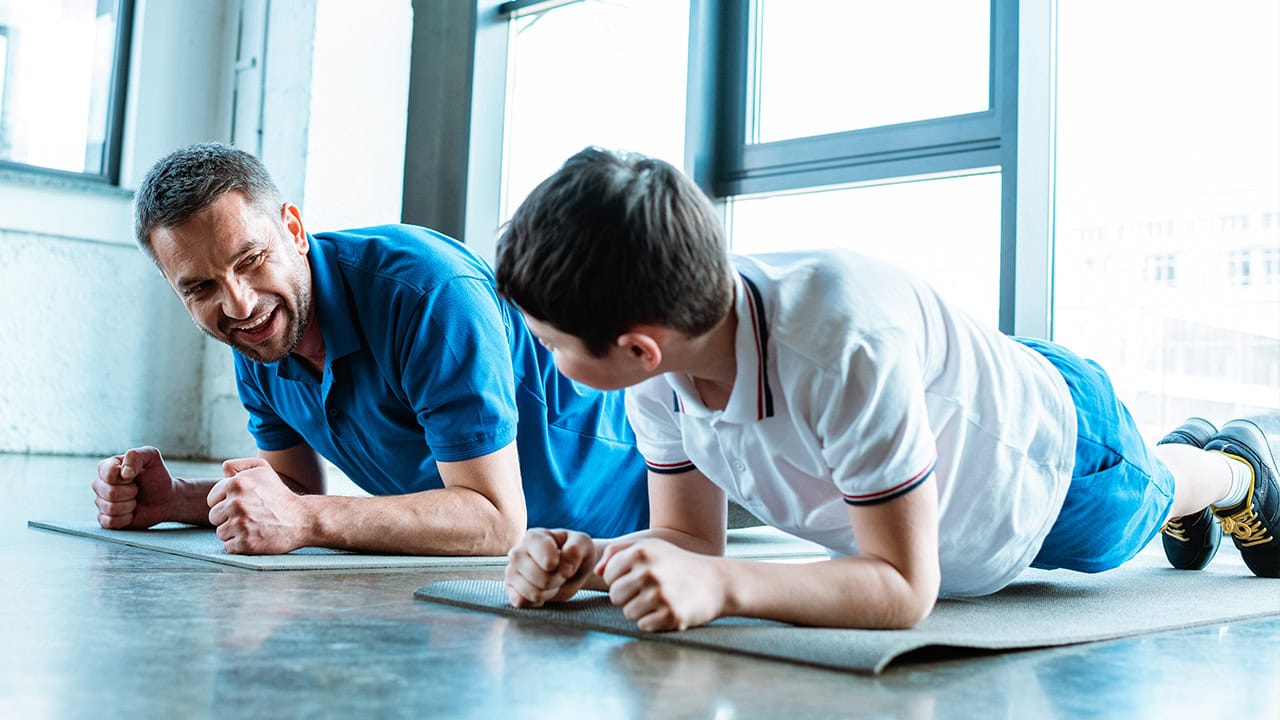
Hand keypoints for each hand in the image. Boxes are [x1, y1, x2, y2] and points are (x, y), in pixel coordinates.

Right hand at [93, 447, 179, 528]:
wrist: (165, 499)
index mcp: (107, 467)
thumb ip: (136, 455)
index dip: (126, 477)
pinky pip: (109, 522)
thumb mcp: (151, 457)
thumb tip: (124, 473)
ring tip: (135, 500)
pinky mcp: (105, 519)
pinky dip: (125, 519)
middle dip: (131, 492)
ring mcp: (101, 502)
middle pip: (109, 492)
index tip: (135, 476)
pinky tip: (131, 513)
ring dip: (130, 506)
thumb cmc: (157, 476)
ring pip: (110, 508)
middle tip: (138, 490)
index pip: (108, 474)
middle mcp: (100, 484)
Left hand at [207, 457, 312, 554]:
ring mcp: (241, 524)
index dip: (225, 502)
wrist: (301, 519)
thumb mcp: (263, 469)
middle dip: (228, 517)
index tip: (242, 504)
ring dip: (234, 532)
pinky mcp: (246, 543)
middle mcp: (236, 503)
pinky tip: (254, 536)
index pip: (212, 499)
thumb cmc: (279, 494)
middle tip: (249, 516)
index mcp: (236, 483)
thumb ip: (238, 465)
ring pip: (221, 532)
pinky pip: (229, 547)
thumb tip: (223, 471)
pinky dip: (239, 545)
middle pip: (214, 516)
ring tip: (252, 526)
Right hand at [504, 528, 597, 606]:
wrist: (569, 568)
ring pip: (531, 593)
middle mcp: (517, 552)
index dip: (564, 567)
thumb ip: (576, 548)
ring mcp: (511, 571)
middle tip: (561, 574)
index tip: (569, 564)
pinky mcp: (510, 588)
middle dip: (558, 580)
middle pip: (541, 579)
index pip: (549, 561)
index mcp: (533, 537)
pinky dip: (536, 602)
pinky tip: (542, 591)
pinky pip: (520, 602)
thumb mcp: (583, 544)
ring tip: (552, 582)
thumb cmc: (574, 553)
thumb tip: (565, 565)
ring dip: (549, 592)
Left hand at [596, 539, 726, 631]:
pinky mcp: (670, 615)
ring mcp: (659, 594)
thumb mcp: (650, 547)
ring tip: (661, 599)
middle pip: (614, 596)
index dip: (620, 578)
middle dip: (628, 596)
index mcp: (640, 552)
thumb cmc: (677, 564)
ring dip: (641, 610)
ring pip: (627, 613)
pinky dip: (654, 622)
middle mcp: (648, 572)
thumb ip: (618, 552)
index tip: (639, 576)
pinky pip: (644, 626)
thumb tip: (597, 571)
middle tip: (651, 590)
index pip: (607, 575)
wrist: (717, 581)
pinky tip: (669, 609)